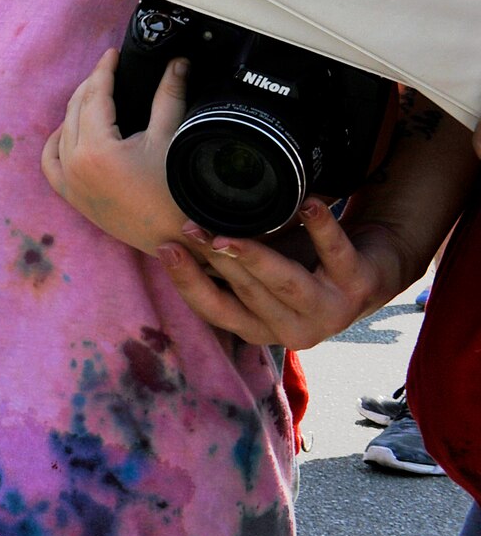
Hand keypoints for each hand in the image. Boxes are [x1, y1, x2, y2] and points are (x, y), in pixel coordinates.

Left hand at [42, 49, 191, 252]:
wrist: (180, 240)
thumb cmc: (179, 191)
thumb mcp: (171, 138)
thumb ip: (169, 96)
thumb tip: (176, 63)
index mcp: (96, 149)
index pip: (94, 96)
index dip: (104, 70)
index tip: (113, 54)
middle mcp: (74, 165)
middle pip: (76, 110)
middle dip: (92, 86)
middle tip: (109, 71)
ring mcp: (70, 183)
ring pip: (63, 132)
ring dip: (76, 110)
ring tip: (96, 95)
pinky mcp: (73, 198)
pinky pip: (51, 163)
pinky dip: (57, 143)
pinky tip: (68, 131)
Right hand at [152, 200, 399, 348]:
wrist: (370, 268)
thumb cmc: (302, 266)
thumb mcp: (260, 271)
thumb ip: (226, 264)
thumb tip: (170, 233)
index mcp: (263, 329)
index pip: (216, 310)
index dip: (188, 281)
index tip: (165, 247)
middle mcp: (296, 331)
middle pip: (247, 292)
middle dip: (215, 258)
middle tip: (189, 225)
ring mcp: (332, 312)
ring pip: (286, 283)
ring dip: (254, 256)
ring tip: (228, 234)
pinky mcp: (361, 286)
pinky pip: (336, 253)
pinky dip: (321, 227)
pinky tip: (308, 204)